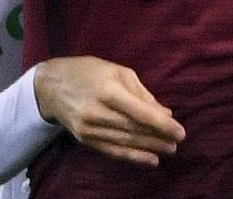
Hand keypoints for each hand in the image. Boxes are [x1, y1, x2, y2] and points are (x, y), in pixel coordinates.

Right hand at [34, 56, 185, 165]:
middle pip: (134, 129)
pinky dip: (132, 157)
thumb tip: (165, 113)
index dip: (162, 125)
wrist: (51, 86)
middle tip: (177, 143)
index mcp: (108, 90)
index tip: (180, 132)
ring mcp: (89, 128)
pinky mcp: (84, 138)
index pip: (140, 112)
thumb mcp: (118, 71)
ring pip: (125, 142)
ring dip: (149, 148)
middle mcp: (97, 111)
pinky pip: (112, 150)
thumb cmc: (89, 72)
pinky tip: (150, 160)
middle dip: (158, 138)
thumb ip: (142, 93)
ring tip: (168, 151)